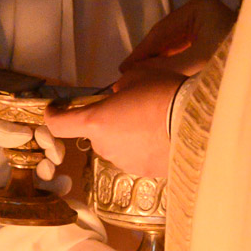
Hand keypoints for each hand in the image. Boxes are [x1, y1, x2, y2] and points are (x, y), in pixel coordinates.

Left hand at [0, 108, 65, 205]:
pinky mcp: (3, 193)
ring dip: (53, 174)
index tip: (46, 140)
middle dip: (53, 154)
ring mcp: (9, 171)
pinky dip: (46, 195)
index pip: (36, 125)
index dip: (47, 132)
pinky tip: (57, 193)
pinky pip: (29, 195)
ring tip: (50, 178)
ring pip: (42, 172)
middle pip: (45, 149)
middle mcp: (12, 147)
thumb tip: (26, 133)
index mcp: (6, 126)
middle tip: (49, 162)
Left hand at [45, 73, 176, 179]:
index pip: (60, 125)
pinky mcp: (144, 173)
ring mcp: (124, 163)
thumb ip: (120, 89)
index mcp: (96, 121)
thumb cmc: (163, 94)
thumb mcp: (137, 78)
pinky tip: (164, 138)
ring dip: (127, 137)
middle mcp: (105, 147)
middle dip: (108, 123)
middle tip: (132, 109)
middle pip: (97, 134)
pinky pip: (137, 157)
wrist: (197, 123)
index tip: (54, 111)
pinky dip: (144, 149)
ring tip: (154, 124)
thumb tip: (120, 96)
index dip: (53, 117)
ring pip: (118, 147)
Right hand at [119, 0, 234, 75]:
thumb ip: (160, 67)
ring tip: (141, 80)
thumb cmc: (233, 62)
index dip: (140, 51)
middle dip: (150, 57)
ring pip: (177, 44)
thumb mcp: (193, 65)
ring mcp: (211, 23)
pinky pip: (188, 50)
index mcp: (200, 6)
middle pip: (168, 36)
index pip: (162, 30)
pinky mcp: (217, 38)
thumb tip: (130, 74)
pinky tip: (162, 77)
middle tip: (127, 77)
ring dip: (161, 62)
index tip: (122, 69)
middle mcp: (205, 10)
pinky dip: (175, 63)